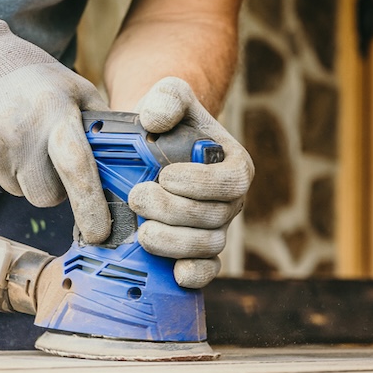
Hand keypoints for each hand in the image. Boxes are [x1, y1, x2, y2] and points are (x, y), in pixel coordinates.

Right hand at [0, 21, 110, 242]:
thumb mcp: (76, 89)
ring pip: (21, 192)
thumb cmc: (36, 82)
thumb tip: (134, 165)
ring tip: (22, 142)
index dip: (89, 206)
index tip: (99, 234)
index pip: (75, 166)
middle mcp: (19, 132)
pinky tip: (1, 142)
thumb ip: (104, 127)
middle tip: (50, 157)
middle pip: (47, 195)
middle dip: (56, 187)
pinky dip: (3, 171)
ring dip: (28, 178)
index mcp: (53, 111)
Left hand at [127, 77, 253, 288]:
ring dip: (174, 243)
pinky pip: (207, 270)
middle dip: (174, 212)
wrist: (151, 148)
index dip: (199, 183)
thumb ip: (167, 97)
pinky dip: (194, 275)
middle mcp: (231, 201)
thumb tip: (155, 120)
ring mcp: (216, 228)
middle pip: (214, 217)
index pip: (230, 181)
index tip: (165, 175)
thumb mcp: (169, 96)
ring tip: (142, 232)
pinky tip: (174, 273)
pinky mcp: (200, 251)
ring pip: (208, 246)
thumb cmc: (166, 122)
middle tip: (138, 198)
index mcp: (234, 165)